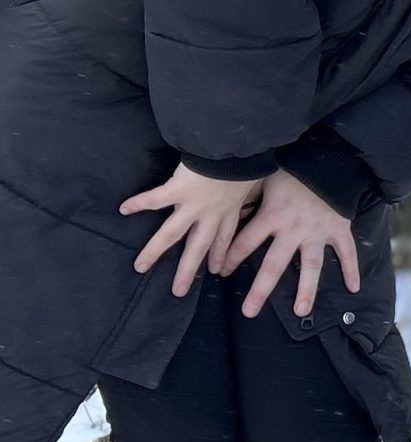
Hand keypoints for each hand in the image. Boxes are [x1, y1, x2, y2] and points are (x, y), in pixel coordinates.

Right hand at [120, 165, 263, 299]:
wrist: (237, 150)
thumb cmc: (248, 161)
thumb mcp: (256, 180)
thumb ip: (251, 188)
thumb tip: (256, 184)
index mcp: (230, 211)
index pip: (224, 239)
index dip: (219, 255)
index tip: (216, 271)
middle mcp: (211, 214)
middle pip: (197, 248)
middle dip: (187, 271)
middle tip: (178, 291)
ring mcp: (192, 205)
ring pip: (171, 234)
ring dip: (155, 252)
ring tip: (140, 267)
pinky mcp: (177, 190)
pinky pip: (154, 199)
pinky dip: (138, 203)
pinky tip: (123, 210)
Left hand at [216, 169, 360, 319]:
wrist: (329, 159)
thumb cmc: (293, 167)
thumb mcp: (263, 176)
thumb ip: (247, 193)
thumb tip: (223, 201)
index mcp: (272, 216)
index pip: (245, 242)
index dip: (230, 258)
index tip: (221, 271)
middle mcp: (293, 230)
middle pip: (274, 265)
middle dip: (261, 290)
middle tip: (249, 312)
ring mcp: (318, 232)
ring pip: (311, 266)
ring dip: (306, 290)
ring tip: (301, 312)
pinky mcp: (339, 230)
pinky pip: (347, 252)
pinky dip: (351, 269)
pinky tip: (353, 288)